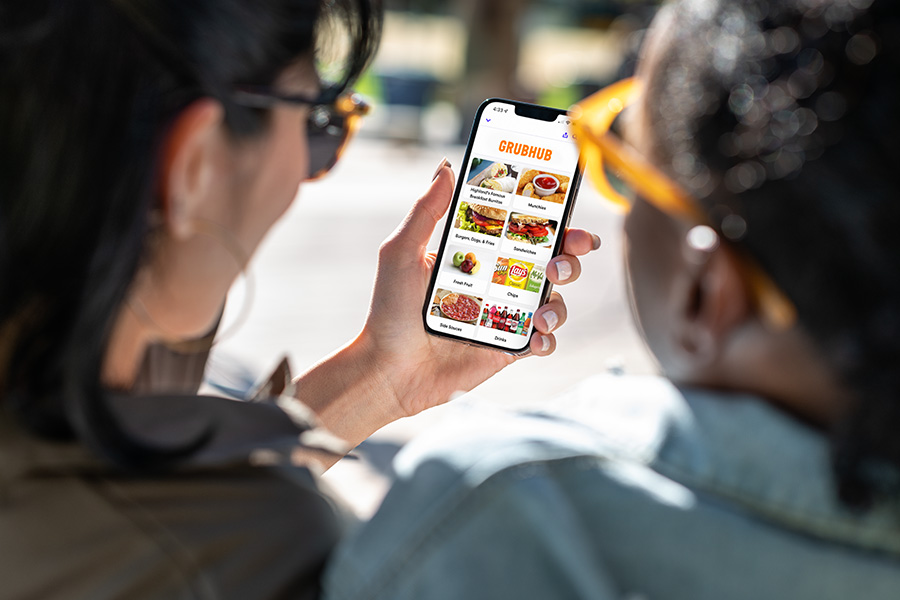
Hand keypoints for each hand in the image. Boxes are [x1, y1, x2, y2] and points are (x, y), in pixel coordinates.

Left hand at [359, 160, 601, 417]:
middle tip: (562, 255)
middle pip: (554, 259)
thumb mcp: (402, 252)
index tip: (565, 206)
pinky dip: (548, 338)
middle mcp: (500, 281)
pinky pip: (544, 341)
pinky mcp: (510, 348)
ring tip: (541, 308)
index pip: (524, 228)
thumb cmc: (390, 310)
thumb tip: (446, 167)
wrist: (388, 369)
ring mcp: (507, 315)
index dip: (552, 216)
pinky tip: (535, 336)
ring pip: (555, 300)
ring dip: (558, 300)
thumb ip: (426, 211)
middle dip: (572, 252)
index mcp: (481, 253)